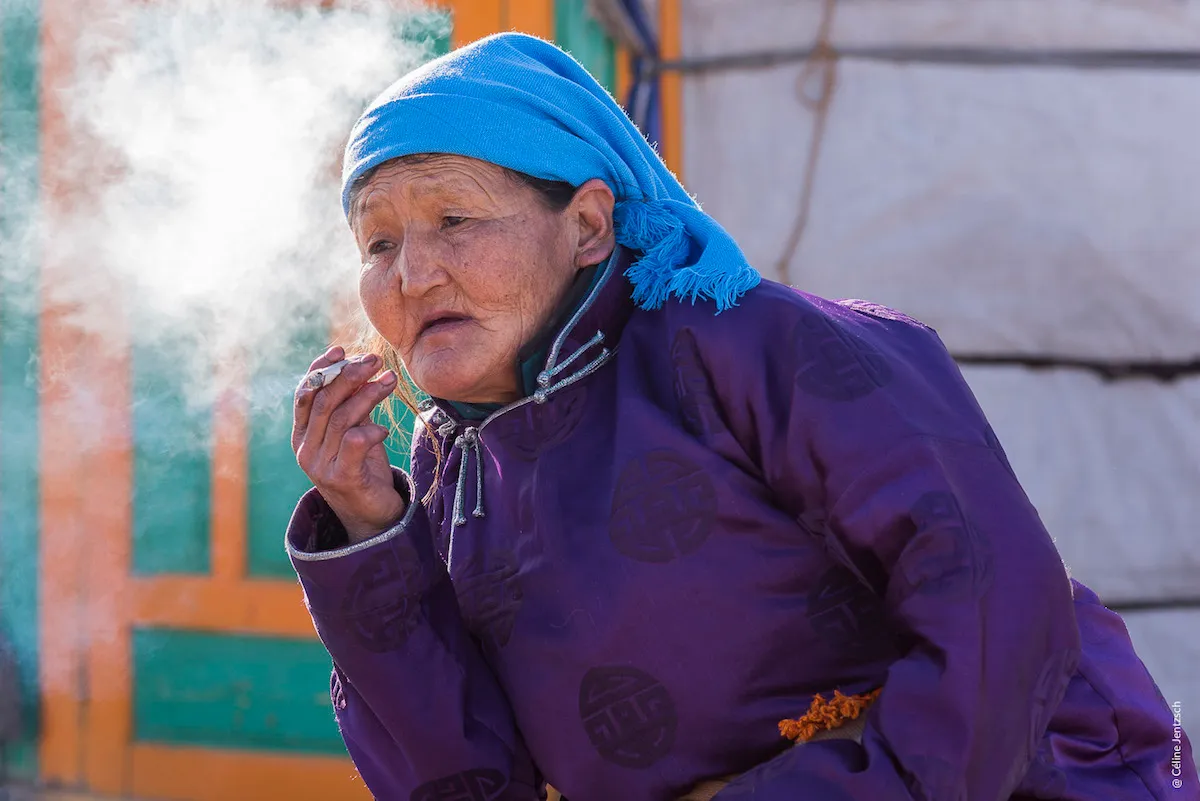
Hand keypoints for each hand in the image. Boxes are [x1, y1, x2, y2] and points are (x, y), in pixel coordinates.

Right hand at [292, 345, 405, 543]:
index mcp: (303, 434)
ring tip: (390, 381)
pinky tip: (385, 429)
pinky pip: (353, 444)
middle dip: (349, 376)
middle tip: (374, 361)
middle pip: (323, 402)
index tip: (341, 350)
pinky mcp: (342, 478)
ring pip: (341, 419)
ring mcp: (321, 465)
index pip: (305, 394)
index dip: (320, 369)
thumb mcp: (354, 430)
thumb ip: (351, 403)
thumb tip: (358, 366)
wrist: (371, 514)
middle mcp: (306, 449)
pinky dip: (371, 431)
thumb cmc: (362, 466)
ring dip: (368, 396)